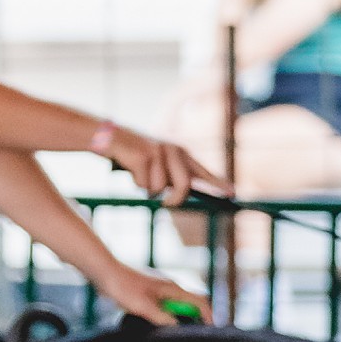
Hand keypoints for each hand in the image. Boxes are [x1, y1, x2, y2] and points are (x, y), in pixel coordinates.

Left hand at [96, 260, 211, 324]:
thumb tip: (178, 330)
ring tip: (176, 333)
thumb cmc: (123, 287)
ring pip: (176, 306)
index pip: (200, 303)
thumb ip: (162, 318)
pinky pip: (163, 306)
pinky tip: (155, 324)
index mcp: (173, 288)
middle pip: (190, 305)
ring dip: (178, 318)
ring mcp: (159, 289)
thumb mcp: (144, 307)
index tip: (210, 332)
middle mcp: (170, 287)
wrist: (104, 272)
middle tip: (192, 336)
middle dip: (194, 320)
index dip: (208, 317)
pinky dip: (165, 316)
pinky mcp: (148, 292)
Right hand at [107, 127, 232, 205]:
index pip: (202, 171)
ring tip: (138, 174)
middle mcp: (172, 150)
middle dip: (175, 200)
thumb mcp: (155, 163)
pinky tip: (129, 168)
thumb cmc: (133, 155)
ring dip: (147, 188)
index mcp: (179, 152)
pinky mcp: (142, 156)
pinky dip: (135, 182)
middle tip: (167, 205)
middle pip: (183, 185)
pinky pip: (143, 184)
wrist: (108, 136)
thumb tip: (181, 195)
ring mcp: (158, 152)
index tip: (232, 194)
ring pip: (159, 189)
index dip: (218, 183)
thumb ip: (170, 175)